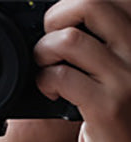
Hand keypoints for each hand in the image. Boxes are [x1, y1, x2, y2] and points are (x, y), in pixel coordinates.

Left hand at [35, 0, 130, 141]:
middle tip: (48, 39)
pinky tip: (49, 90)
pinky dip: (44, 80)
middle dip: (57, 16)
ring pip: (69, 40)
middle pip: (91, 3)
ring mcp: (124, 78)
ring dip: (43, 51)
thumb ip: (101, 39)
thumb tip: (61, 20)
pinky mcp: (106, 106)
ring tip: (45, 67)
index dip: (75, 2)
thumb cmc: (118, 106)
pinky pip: (62, 77)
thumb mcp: (118, 63)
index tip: (63, 20)